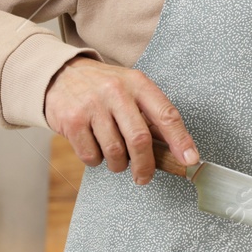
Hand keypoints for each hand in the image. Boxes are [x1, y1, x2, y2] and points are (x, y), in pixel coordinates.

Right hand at [44, 57, 198, 184]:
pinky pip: (91, 156)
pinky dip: (97, 160)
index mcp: (138, 83)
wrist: (61, 75)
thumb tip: (175, 146)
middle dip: (145, 165)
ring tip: (117, 159)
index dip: (181, 140)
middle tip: (144, 176)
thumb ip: (150, 114)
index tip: (190, 160)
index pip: (166, 114)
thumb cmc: (103, 86)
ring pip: (115, 152)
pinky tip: (96, 148)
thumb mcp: (130, 89)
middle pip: (139, 139)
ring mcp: (93, 106)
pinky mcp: (72, 121)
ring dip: (119, 165)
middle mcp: (117, 92)